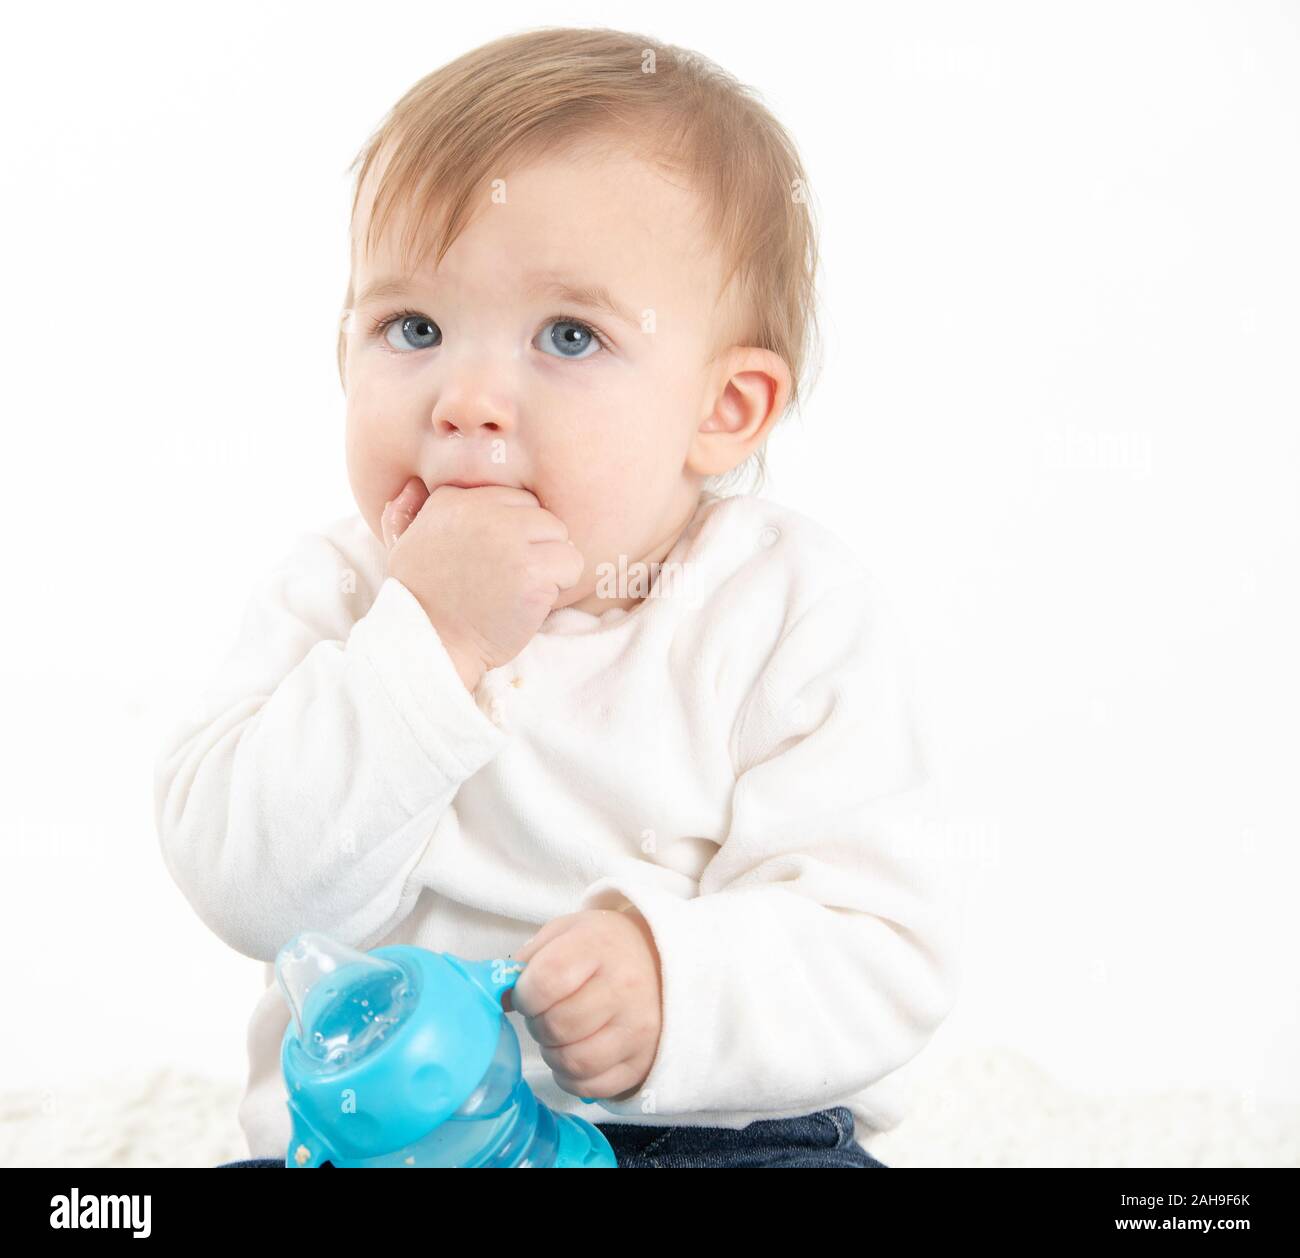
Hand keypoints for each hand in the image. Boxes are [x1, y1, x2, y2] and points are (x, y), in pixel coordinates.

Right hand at [380, 477, 583, 690]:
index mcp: (454, 498)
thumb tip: (413, 485)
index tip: (497, 559)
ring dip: (550, 565)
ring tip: (521, 589)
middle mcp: (482, 510)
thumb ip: (408, 511)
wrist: (431, 643)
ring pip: (560, 536)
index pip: (513, 498)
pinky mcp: (532, 570)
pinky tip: (532, 601)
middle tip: (511, 577)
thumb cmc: (419, 599)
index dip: (514, 531)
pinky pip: (572, 564)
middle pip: (540, 514)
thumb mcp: (401, 544)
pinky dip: (561, 584)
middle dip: (535, 545)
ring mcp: (509, 539)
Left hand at [502, 908, 662, 1102]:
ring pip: (572, 1063)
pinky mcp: (642, 1063)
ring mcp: (637, 1030)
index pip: (546, 981)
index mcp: (601, 947)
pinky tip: (576, 1053)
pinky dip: (571, 1077)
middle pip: (557, 1026)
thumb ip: (528, 960)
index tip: (529, 993)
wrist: (663, 963)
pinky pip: (590, 1087)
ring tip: (560, 1034)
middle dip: (538, 1024)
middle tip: (546, 1013)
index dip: (526, 994)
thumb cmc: (604, 948)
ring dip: (553, 1053)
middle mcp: (625, 989)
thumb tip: (499, 999)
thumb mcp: (567, 933)